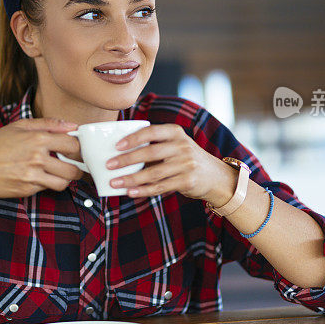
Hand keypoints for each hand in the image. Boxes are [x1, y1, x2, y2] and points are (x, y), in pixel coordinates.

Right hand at [0, 118, 84, 199]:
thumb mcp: (19, 126)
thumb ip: (48, 124)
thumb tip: (72, 125)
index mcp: (37, 138)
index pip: (73, 145)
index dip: (78, 148)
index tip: (76, 150)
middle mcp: (37, 158)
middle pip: (73, 169)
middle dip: (77, 168)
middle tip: (74, 166)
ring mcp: (32, 176)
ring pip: (63, 183)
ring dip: (65, 179)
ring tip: (59, 173)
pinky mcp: (26, 190)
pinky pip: (45, 189)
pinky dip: (46, 184)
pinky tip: (38, 176)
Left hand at [104, 124, 235, 202]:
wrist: (215, 175)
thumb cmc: (185, 158)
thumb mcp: (175, 144)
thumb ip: (154, 144)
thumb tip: (120, 152)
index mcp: (175, 133)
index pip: (152, 131)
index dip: (133, 138)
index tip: (116, 146)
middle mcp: (182, 146)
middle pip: (150, 153)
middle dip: (127, 160)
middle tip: (109, 165)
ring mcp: (186, 164)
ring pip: (153, 173)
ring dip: (131, 179)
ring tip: (114, 182)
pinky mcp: (187, 181)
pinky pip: (160, 187)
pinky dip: (143, 190)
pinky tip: (130, 191)